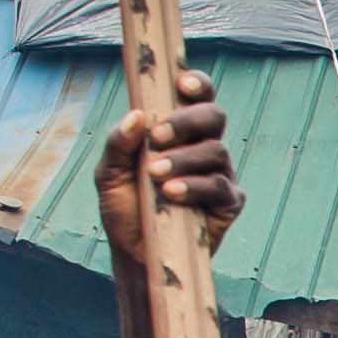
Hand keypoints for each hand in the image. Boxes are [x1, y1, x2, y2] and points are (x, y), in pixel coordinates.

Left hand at [94, 73, 241, 272]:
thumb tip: (136, 115)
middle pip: (214, 116)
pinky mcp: (228, 203)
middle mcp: (203, 147)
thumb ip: (117, 144)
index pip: (198, 97)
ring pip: (216, 150)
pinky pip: (220, 185)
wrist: (135, 254)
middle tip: (158, 137)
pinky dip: (195, 186)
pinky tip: (172, 193)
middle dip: (187, 121)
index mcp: (179, 131)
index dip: (197, 84)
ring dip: (183, 159)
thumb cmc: (125, 209)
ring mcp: (219, 173)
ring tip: (156, 175)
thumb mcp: (109, 174)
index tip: (182, 83)